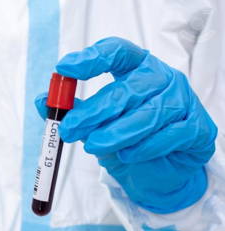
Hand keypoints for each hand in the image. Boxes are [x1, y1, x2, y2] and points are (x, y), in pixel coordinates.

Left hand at [35, 37, 216, 213]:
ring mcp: (183, 101)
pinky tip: (126, 155)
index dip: (91, 58)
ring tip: (92, 145)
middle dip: (94, 110)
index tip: (64, 68)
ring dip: (115, 133)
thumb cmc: (127, 137)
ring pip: (147, 115)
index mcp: (137, 67)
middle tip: (68, 128)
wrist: (161, 169)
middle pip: (127, 89)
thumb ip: (72, 110)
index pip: (116, 52)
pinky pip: (168, 137)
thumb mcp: (96, 123)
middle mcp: (162, 78)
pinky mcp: (197, 128)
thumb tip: (42, 101)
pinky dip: (143, 148)